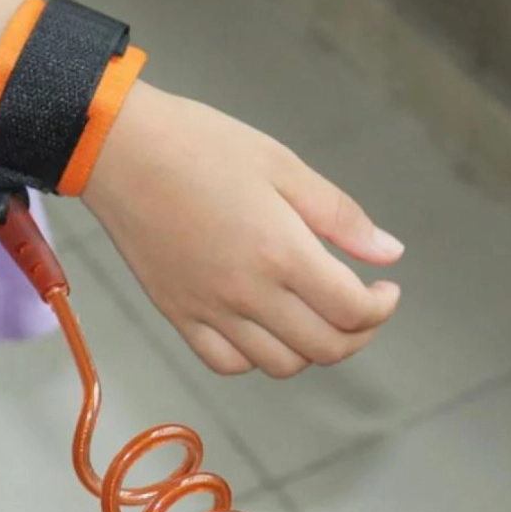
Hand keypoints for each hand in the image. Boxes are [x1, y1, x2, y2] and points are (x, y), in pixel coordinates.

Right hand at [83, 82, 403, 377]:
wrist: (121, 151)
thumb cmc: (201, 146)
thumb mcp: (282, 165)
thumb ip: (340, 216)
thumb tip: (389, 253)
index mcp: (281, 252)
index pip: (352, 310)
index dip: (381, 308)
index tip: (384, 290)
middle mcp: (247, 293)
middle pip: (323, 348)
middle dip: (356, 334)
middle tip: (359, 308)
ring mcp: (209, 310)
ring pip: (278, 365)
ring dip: (310, 349)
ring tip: (311, 317)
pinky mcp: (177, 314)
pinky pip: (225, 363)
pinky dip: (255, 358)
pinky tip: (262, 328)